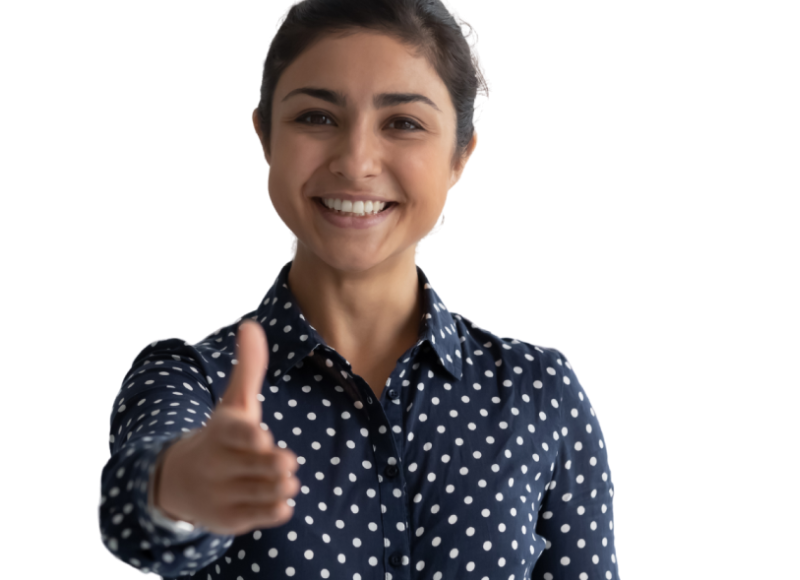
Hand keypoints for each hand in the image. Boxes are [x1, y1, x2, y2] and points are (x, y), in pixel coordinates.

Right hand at [155, 320, 299, 535]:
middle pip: (258, 466)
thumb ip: (248, 368)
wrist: (181, 480)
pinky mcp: (228, 520)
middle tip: (287, 461)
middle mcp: (216, 464)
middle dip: (277, 465)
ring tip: (286, 480)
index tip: (265, 440)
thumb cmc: (221, 435)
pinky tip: (280, 501)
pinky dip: (276, 510)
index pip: (236, 434)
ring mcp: (220, 494)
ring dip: (281, 486)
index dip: (251, 439)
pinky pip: (260, 517)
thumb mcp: (233, 402)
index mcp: (220, 432)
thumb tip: (251, 326)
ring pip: (263, 492)